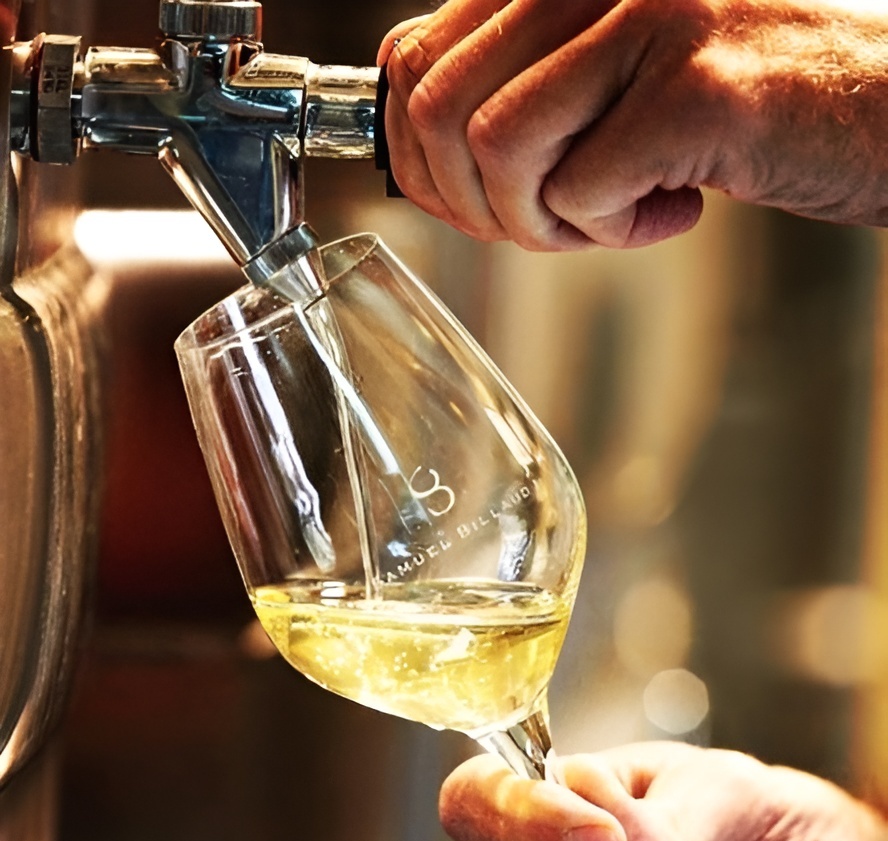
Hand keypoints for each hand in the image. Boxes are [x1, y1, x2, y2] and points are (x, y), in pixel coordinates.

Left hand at [379, 0, 887, 249]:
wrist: (867, 102)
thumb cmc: (723, 106)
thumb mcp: (595, 84)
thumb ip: (509, 96)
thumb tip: (415, 154)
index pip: (412, 63)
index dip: (423, 159)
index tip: (475, 203)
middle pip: (443, 110)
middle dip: (478, 204)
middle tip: (547, 223)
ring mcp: (647, 21)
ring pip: (501, 148)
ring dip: (542, 220)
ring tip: (608, 217)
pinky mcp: (696, 91)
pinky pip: (584, 191)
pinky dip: (612, 231)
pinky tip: (668, 209)